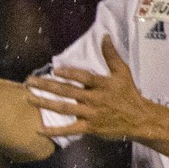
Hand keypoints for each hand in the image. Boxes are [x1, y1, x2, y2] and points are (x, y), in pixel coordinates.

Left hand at [24, 36, 154, 139]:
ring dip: (45, 103)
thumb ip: (111, 55)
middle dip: (46, 86)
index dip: (70, 74)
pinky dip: (54, 131)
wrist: (140, 119)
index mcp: (102, 84)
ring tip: (28, 98)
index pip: (84, 77)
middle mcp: (95, 99)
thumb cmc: (128, 94)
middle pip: (68, 92)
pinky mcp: (89, 128)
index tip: (55, 70)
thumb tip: (105, 36)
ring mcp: (91, 114)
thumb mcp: (122, 72)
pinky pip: (69, 129)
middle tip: (29, 81)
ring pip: (64, 108)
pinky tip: (39, 130)